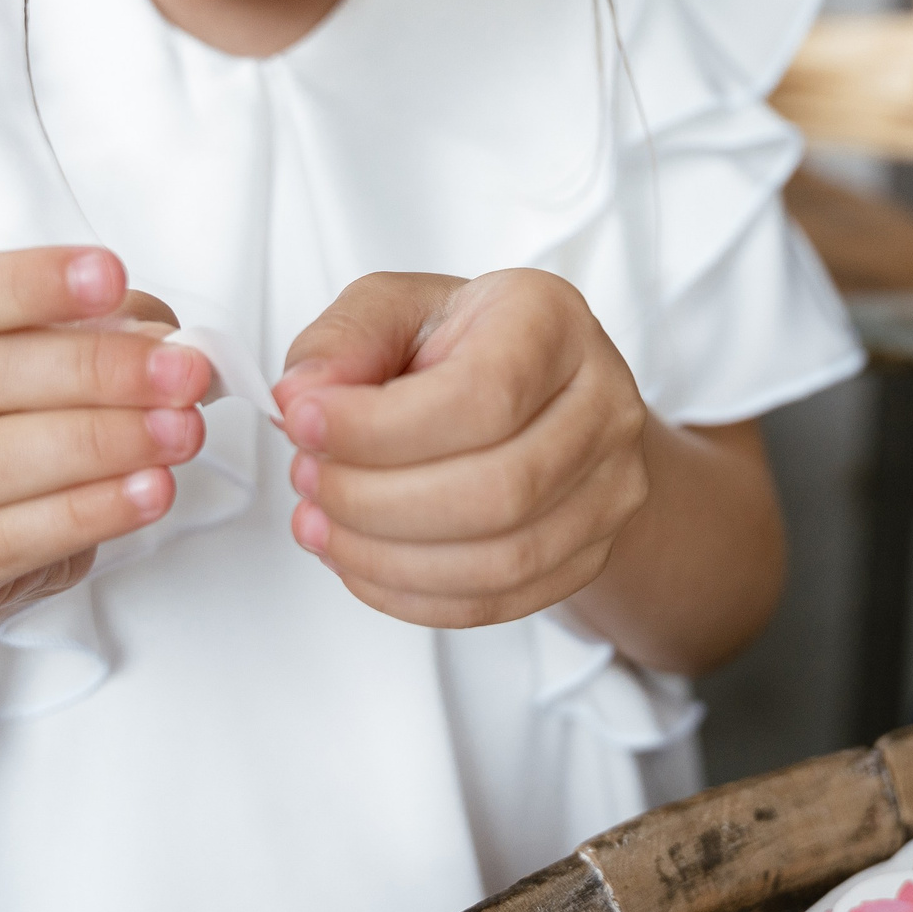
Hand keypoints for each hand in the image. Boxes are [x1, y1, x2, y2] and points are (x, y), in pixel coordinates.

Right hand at [0, 248, 211, 615]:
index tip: (111, 275)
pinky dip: (89, 513)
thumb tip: (159, 341)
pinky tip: (149, 491)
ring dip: (101, 444)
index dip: (27, 283)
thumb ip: (88, 327)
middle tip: (181, 371)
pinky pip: (6, 540)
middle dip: (93, 370)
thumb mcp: (26, 348)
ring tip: (179, 431)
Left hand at [273, 270, 652, 628]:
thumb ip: (341, 342)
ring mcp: (610, 486)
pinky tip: (359, 559)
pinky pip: (498, 600)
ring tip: (320, 523)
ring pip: (501, 559)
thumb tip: (302, 398)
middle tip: (308, 480)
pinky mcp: (590, 552)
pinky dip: (411, 594)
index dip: (380, 427)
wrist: (533, 395)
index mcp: (554, 323)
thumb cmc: (461, 346)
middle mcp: (603, 403)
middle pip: (498, 488)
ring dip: (385, 555)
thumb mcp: (391, 310)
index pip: (483, 395)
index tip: (303, 424)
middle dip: (375, 500)